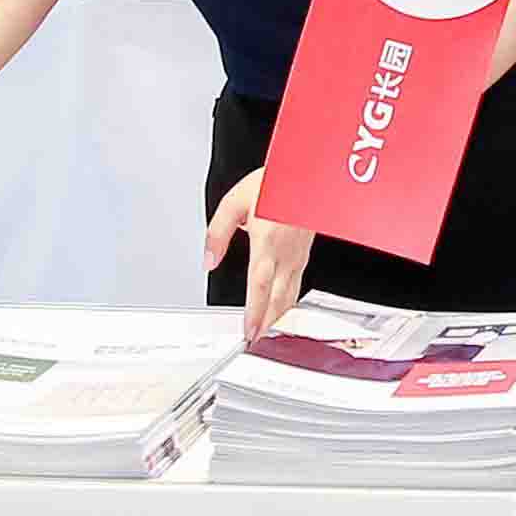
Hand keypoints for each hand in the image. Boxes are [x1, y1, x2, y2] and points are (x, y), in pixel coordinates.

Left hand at [204, 170, 319, 342]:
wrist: (307, 174)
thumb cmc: (275, 183)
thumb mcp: (234, 202)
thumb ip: (217, 234)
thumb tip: (209, 259)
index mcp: (268, 242)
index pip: (260, 284)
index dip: (255, 311)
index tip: (248, 330)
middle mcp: (286, 252)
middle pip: (277, 296)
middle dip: (267, 322)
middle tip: (256, 341)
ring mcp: (298, 255)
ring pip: (290, 293)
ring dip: (279, 315)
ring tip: (268, 331)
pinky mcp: (304, 253)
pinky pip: (297, 283)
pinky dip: (289, 301)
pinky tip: (283, 307)